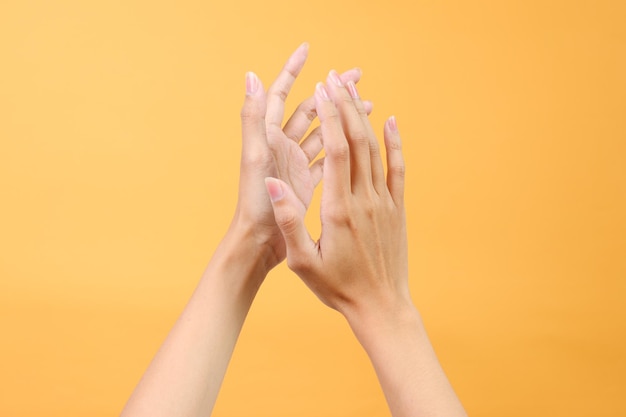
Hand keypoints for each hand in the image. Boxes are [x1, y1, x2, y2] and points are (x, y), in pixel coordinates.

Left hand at [231, 44, 369, 273]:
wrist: (259, 243)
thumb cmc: (254, 204)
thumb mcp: (255, 159)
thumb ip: (253, 118)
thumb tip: (251, 75)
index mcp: (268, 136)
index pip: (280, 94)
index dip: (292, 70)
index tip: (308, 50)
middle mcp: (281, 145)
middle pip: (308, 109)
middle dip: (330, 91)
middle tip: (355, 75)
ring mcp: (294, 163)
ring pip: (322, 131)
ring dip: (342, 117)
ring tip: (367, 102)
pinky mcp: (305, 180)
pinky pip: (326, 156)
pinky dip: (341, 146)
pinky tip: (360, 139)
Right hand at [265, 70, 408, 316]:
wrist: (381, 305)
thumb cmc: (337, 286)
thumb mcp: (303, 261)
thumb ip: (289, 220)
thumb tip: (274, 182)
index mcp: (339, 210)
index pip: (336, 151)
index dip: (330, 117)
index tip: (321, 91)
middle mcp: (365, 200)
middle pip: (357, 141)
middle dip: (344, 106)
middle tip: (333, 79)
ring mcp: (384, 202)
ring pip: (376, 150)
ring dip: (363, 118)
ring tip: (352, 91)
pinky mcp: (396, 208)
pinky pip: (398, 168)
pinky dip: (395, 142)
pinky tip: (391, 121)